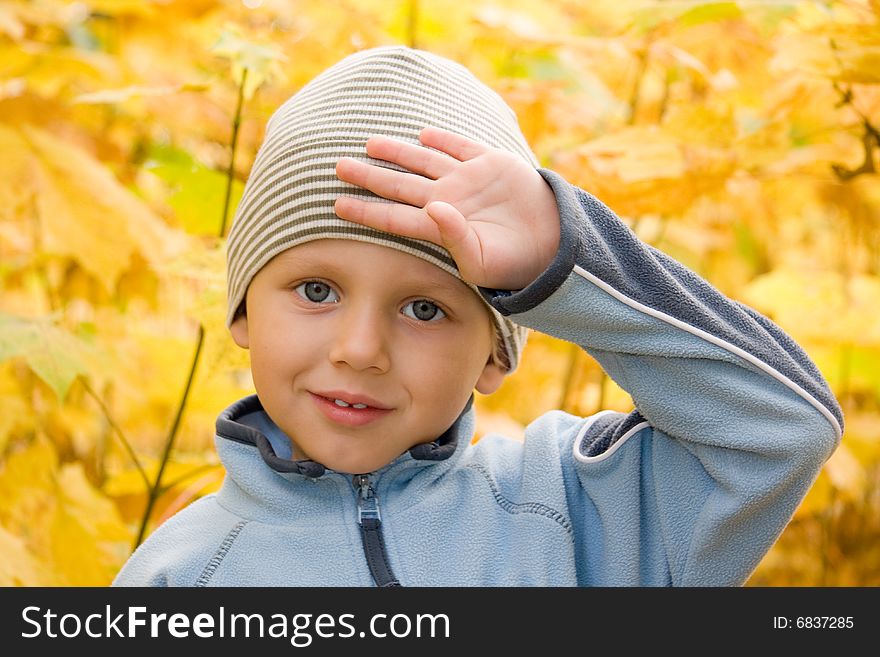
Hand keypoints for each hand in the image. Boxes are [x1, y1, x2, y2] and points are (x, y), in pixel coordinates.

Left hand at [334, 126, 559, 290]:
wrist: (554, 246)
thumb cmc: (513, 264)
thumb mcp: (480, 260)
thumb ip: (452, 235)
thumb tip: (431, 206)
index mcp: (439, 227)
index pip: (393, 216)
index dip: (365, 210)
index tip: (336, 205)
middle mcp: (447, 200)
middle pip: (400, 185)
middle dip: (370, 175)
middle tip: (338, 166)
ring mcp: (467, 180)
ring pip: (424, 161)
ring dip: (398, 151)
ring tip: (370, 142)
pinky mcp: (491, 164)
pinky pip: (461, 147)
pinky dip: (442, 138)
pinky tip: (423, 133)